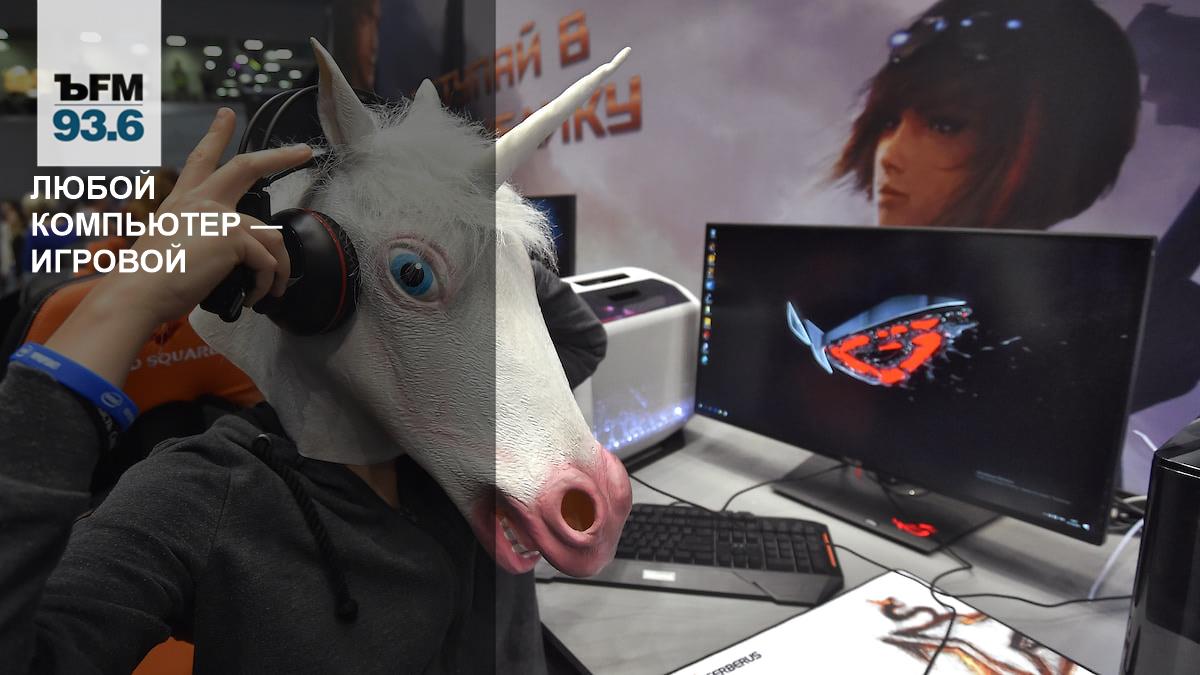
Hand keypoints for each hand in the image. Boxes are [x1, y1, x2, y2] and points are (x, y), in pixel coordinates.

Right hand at [45, 108, 311, 385]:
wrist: (139, 290)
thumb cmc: (151, 278)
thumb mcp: (173, 246)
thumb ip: (201, 239)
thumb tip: (233, 259)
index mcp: (183, 201)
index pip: (201, 160)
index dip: (215, 135)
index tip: (227, 116)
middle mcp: (201, 201)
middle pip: (246, 166)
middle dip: (280, 157)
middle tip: (303, 152)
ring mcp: (219, 215)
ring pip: (271, 235)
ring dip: (280, 268)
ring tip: (274, 289)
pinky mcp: (233, 237)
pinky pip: (267, 262)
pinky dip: (267, 284)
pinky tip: (255, 298)